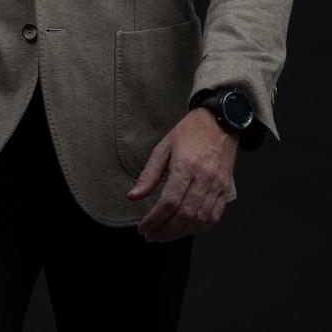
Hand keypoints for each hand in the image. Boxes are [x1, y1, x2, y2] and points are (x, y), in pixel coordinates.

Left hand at [126, 107, 238, 242]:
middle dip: (164, 230)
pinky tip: (185, 230)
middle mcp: (204, 178)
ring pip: (199, 220)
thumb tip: (133, 196)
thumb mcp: (164, 147)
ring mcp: (217, 186)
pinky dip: (198, 228)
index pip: (169, 201)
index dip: (154, 219)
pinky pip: (213, 217)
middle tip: (150, 236)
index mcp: (186, 166)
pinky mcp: (225, 190)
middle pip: (184, 214)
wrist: (219, 123)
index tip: (143, 227)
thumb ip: (149, 174)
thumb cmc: (189, 133)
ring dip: (180, 233)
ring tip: (164, 236)